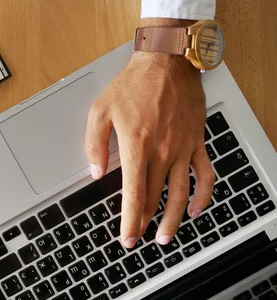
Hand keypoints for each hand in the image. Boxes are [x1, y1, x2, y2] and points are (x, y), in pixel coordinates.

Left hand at [85, 19, 214, 247]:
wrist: (166, 62)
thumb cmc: (133, 84)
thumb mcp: (100, 110)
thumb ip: (94, 143)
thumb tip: (95, 171)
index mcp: (137, 145)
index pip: (134, 193)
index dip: (130, 220)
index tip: (127, 237)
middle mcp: (162, 151)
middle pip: (155, 197)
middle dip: (145, 222)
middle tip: (139, 238)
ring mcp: (182, 148)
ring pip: (181, 193)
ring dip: (175, 219)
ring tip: (166, 237)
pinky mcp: (196, 142)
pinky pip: (205, 174)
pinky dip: (203, 195)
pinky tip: (196, 208)